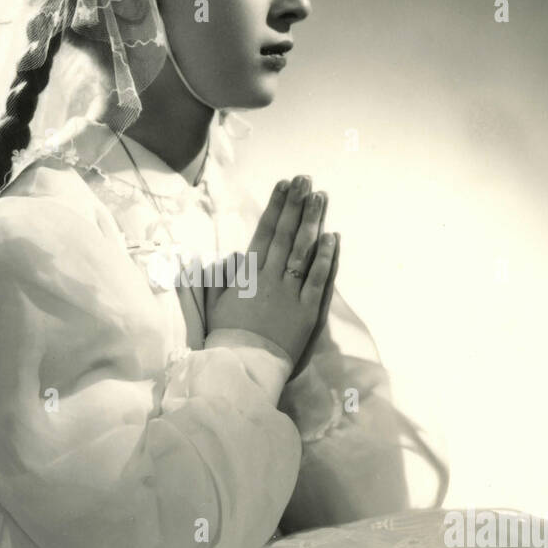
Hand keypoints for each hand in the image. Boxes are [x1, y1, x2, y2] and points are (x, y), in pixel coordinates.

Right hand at [207, 175, 338, 368]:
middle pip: (286, 234)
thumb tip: (233, 256)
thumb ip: (222, 277)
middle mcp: (270, 278)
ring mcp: (290, 294)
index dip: (275, 206)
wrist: (241, 367)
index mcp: (247, 274)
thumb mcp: (215, 303)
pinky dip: (326, 257)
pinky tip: (332, 236)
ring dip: (313, 222)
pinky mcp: (307, 312)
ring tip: (320, 197)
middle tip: (305, 180)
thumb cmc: (226, 336)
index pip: (264, 231)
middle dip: (296, 205)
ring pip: (304, 251)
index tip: (283, 184)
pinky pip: (319, 279)